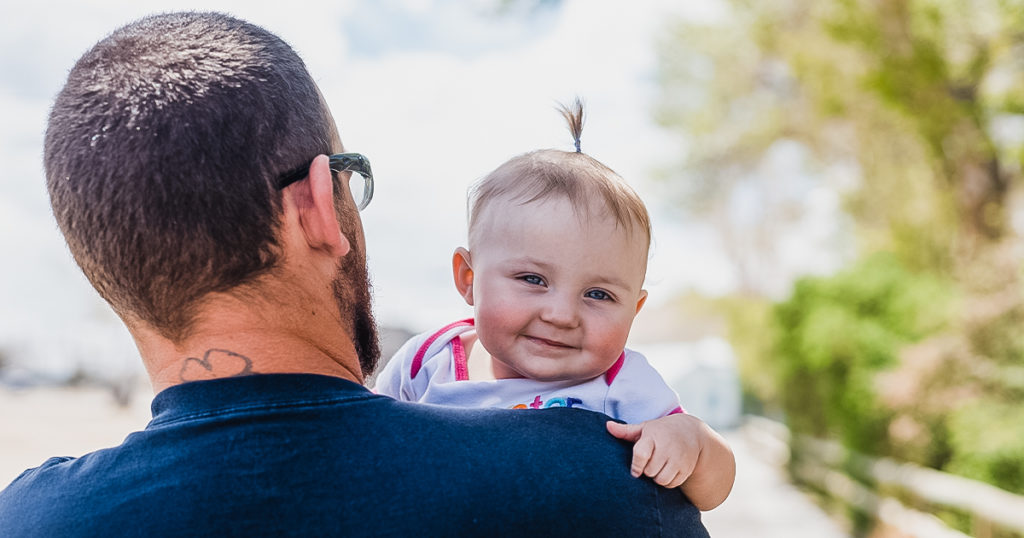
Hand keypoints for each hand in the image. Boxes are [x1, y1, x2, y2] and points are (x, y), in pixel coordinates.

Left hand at [607, 414, 735, 510]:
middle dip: (647, 471)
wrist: (691, 432)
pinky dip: (667, 482)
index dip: (636, 466)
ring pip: (661, 480)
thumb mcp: (644, 428)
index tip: (634, 471)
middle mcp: (667, 447)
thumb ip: (625, 431)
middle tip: (649, 464)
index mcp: (653, 436)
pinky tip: (667, 471)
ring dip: (657, 477)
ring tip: (657, 468)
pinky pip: (672, 484)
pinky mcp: (687, 468)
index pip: (641, 454)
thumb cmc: (660, 431)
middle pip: (650, 471)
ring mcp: (679, 458)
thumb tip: (607, 426)